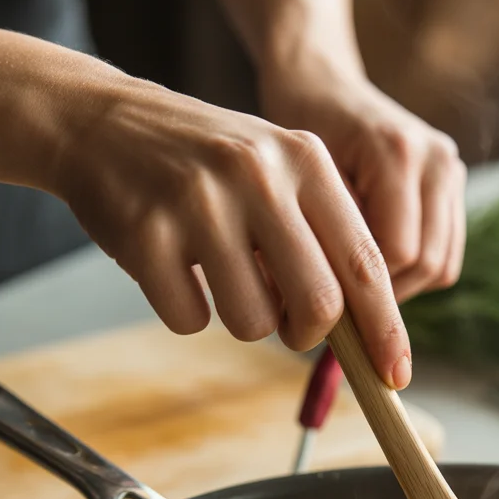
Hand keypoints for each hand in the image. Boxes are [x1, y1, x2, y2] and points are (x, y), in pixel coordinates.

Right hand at [52, 76, 411, 387]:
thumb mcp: (278, 172)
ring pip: (253, 322)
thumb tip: (367, 333)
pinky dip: (186, 311)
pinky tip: (172, 268)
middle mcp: (259, 175)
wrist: (103, 123)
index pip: (365, 264)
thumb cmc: (209, 167)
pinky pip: (189, 320)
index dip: (385, 330)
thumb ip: (324, 238)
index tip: (394, 375)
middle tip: (290, 327)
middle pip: (319, 306)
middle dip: (308, 335)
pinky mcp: (146, 233)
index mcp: (306, 160)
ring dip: (243, 321)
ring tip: (221, 278)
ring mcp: (200, 202)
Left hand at [260, 57, 466, 303]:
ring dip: (404, 287)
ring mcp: (450, 169)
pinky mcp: (453, 182)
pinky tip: (378, 267)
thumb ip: (325, 233)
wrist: (319, 82)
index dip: (366, 288)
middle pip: (429, 264)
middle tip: (342, 306)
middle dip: (386, 295)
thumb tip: (326, 303)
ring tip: (358, 287)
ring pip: (443, 265)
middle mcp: (435, 159)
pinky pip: (447, 252)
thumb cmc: (296, 126)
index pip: (400, 253)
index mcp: (397, 152)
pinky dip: (416, 271)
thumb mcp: (299, 178)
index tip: (328, 302)